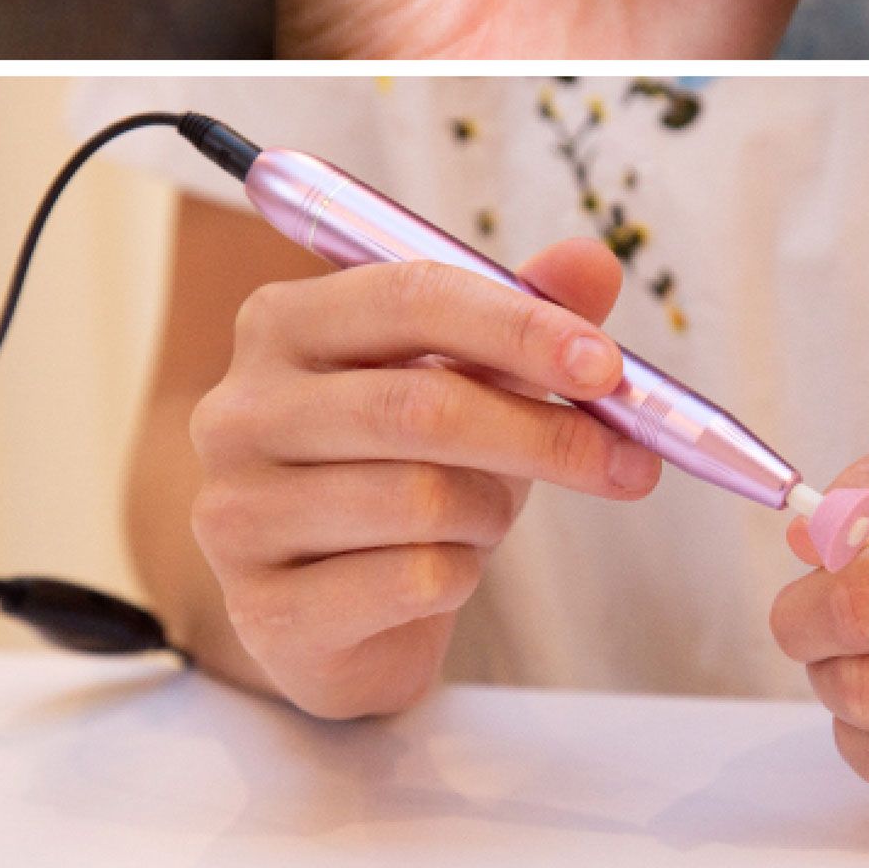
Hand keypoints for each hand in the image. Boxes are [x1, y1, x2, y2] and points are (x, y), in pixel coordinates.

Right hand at [187, 239, 659, 717]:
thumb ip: (527, 312)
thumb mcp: (469, 376)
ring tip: (486, 513)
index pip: (410, 297)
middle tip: (632, 461)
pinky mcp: (264, 609)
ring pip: (422, 500)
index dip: (520, 327)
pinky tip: (443, 570)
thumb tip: (593, 260)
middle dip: (544, 432)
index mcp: (286, 323)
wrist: (340, 609)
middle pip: (419, 405)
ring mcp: (237, 512)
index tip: (608, 365)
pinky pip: (412, 582)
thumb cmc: (407, 464)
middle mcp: (240, 408)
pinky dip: (461, 575)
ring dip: (492, 510)